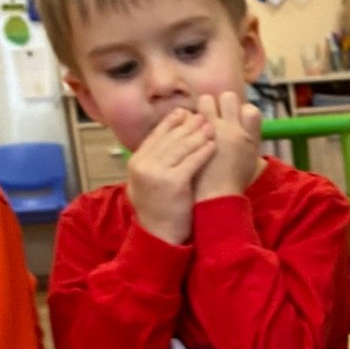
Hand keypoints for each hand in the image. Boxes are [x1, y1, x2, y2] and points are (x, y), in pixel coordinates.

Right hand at [126, 108, 215, 243]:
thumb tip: (163, 141)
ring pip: (182, 147)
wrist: (159, 235)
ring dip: (198, 134)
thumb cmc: (157, 210)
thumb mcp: (145, 182)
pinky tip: (213, 144)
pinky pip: (192, 161)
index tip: (183, 113)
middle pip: (169, 138)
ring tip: (210, 125)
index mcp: (136, 162)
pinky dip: (203, 151)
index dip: (170, 123)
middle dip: (187, 125)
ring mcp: (158, 173)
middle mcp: (144, 164)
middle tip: (201, 116)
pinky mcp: (174, 182)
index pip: (155, 136)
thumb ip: (151, 162)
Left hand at [194, 90, 261, 202]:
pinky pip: (190, 113)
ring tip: (200, 120)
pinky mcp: (194, 134)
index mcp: (249, 137)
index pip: (251, 109)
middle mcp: (233, 129)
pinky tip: (185, 126)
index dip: (242, 111)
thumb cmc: (233, 181)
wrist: (215, 197)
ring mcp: (213, 130)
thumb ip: (247, 136)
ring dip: (204, 107)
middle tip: (215, 116)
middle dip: (221, 103)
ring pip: (207, 100)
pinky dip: (187, 117)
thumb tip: (242, 116)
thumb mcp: (249, 159)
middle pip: (228, 97)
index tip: (235, 119)